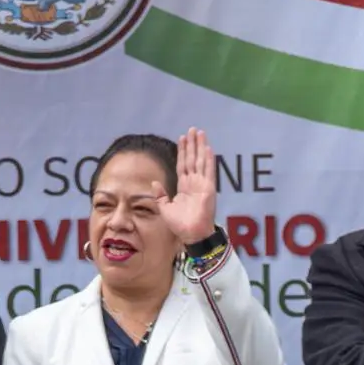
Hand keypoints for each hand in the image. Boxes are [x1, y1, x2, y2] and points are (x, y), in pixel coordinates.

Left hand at [155, 128, 218, 245]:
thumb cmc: (180, 225)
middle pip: (192, 159)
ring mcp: (202, 184)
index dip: (182, 151)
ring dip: (200, 147)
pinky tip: (208, 148)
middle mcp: (194, 183)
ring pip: (200, 161)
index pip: (183, 165)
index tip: (182, 138)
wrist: (191, 234)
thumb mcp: (165, 208)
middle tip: (192, 129)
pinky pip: (209, 171)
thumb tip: (154, 182)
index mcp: (184, 187)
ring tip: (199, 133)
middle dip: (192, 144)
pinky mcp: (209, 188)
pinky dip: (208, 159)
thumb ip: (160, 195)